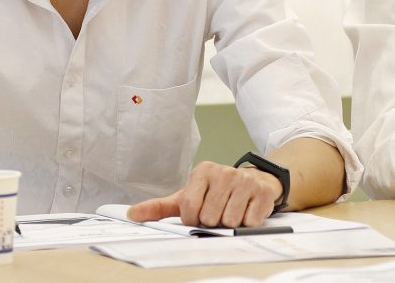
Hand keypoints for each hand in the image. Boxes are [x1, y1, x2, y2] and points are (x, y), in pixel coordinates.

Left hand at [127, 161, 281, 227]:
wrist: (254, 181)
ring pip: (230, 220)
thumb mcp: (187, 196)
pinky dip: (247, 221)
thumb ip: (159, 207)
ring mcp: (244, 180)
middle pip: (210, 217)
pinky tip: (246, 210)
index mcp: (202, 171)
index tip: (199, 213)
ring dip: (230, 223)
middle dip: (213, 221)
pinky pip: (249, 221)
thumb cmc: (216, 192)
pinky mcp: (262, 192)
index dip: (193, 219)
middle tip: (218, 211)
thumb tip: (132, 214)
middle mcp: (223, 172)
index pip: (189, 208)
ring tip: (231, 210)